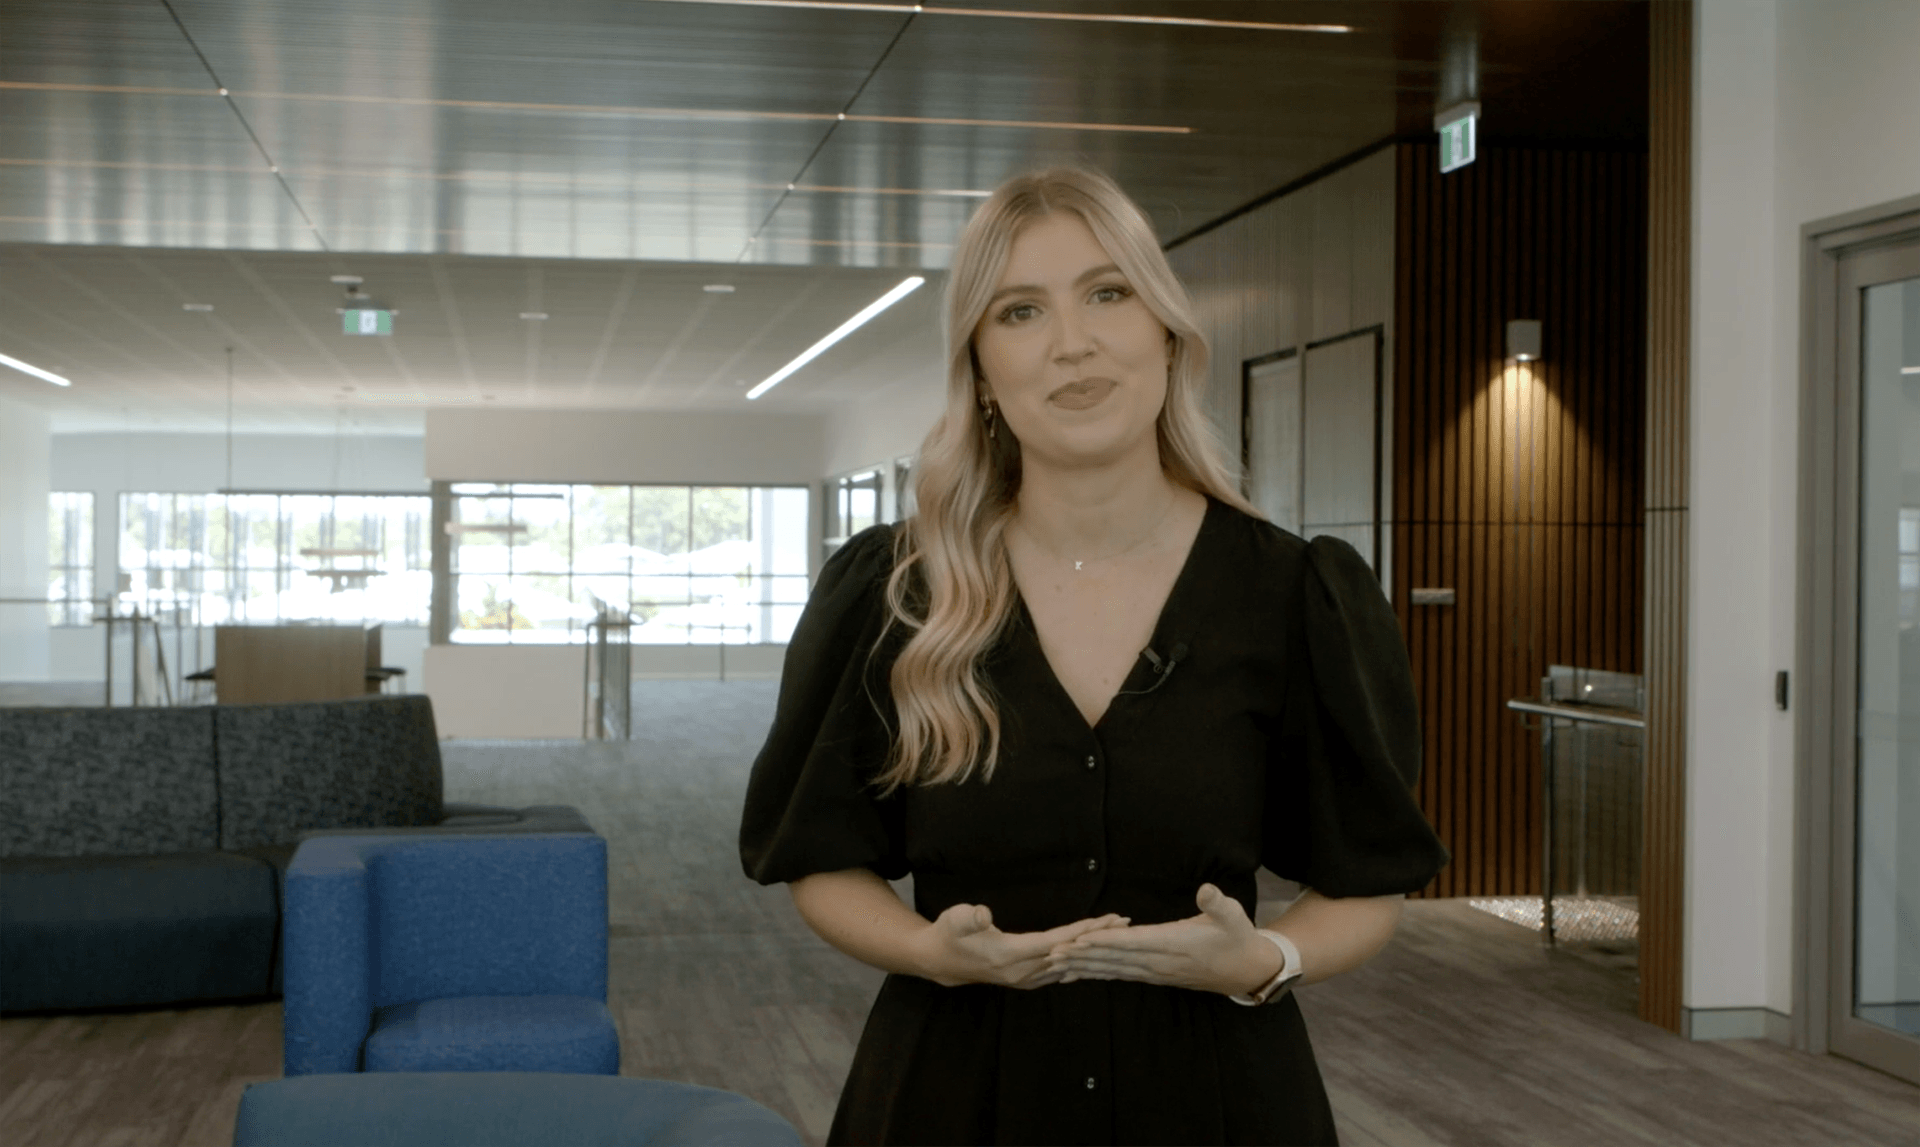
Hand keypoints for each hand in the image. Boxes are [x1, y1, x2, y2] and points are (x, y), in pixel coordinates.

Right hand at [915, 904, 1129, 989]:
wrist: (938, 960)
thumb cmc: (948, 933)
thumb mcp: (955, 918)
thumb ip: (970, 917)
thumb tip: (983, 915)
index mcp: (1011, 955)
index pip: (1057, 941)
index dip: (1084, 930)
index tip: (1108, 920)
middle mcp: (1022, 972)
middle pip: (1069, 954)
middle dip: (1097, 938)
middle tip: (1124, 923)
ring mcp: (1024, 979)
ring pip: (1066, 964)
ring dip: (1090, 950)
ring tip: (1115, 936)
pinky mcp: (1024, 979)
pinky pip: (1058, 972)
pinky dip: (1077, 962)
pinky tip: (1091, 958)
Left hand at [1045, 884, 1281, 995]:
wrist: (1247, 970)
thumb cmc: (1238, 938)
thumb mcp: (1234, 916)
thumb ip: (1217, 904)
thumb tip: (1206, 890)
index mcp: (1172, 945)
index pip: (1132, 942)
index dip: (1105, 940)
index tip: (1080, 939)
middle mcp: (1159, 962)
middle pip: (1113, 959)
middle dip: (1082, 956)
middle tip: (1052, 954)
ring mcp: (1155, 972)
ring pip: (1112, 969)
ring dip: (1083, 966)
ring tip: (1056, 964)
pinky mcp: (1154, 975)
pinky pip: (1120, 975)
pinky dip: (1097, 973)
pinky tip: (1077, 974)